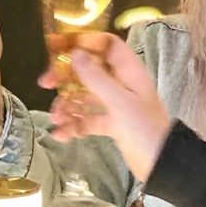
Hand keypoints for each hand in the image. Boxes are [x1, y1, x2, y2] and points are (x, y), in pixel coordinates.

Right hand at [46, 33, 169, 179]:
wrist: (161, 165)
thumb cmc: (144, 129)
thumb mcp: (119, 102)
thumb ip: (96, 78)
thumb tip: (75, 54)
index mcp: (129, 72)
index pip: (105, 45)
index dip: (81, 41)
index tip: (55, 45)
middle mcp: (121, 84)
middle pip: (88, 70)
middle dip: (65, 77)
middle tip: (44, 83)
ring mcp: (115, 105)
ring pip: (84, 97)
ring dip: (67, 106)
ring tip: (56, 119)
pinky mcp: (111, 124)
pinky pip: (87, 119)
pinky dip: (74, 125)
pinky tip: (62, 135)